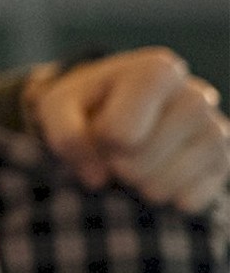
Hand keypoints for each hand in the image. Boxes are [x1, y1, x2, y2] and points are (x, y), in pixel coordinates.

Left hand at [31, 46, 229, 212]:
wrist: (121, 111)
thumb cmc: (88, 104)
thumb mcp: (59, 107)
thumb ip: (65, 135)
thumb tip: (97, 177)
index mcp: (157, 70)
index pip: (121, 134)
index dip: (100, 141)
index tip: (100, 130)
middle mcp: (196, 95)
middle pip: (141, 160)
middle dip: (116, 164)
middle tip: (115, 152)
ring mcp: (216, 130)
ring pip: (165, 185)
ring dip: (136, 185)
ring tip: (134, 165)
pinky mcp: (224, 162)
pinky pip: (189, 201)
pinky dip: (162, 199)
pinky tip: (158, 177)